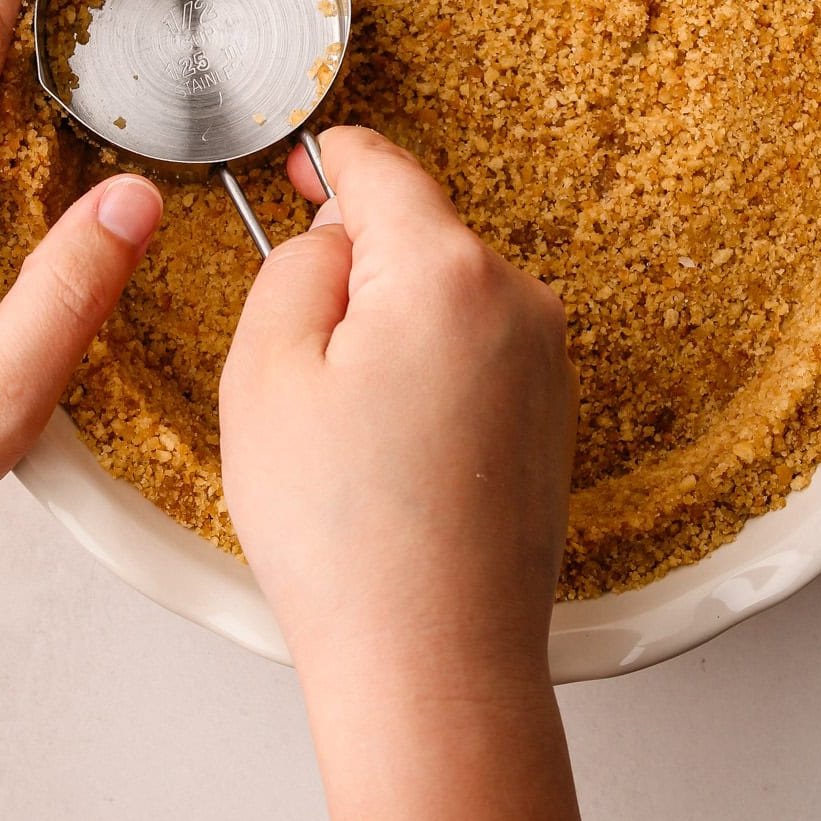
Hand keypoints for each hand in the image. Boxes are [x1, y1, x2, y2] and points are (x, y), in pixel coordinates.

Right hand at [220, 129, 626, 820]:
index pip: (384, 168)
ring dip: (392, 326)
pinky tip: (394, 455)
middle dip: (356, 267)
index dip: (331, 157)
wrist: (436, 664)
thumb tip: (335, 239)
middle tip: (298, 360)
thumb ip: (298, 265)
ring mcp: (547, 360)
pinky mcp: (553, 415)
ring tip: (348, 432)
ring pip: (445, 298)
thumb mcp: (267, 372)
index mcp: (447, 270)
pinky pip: (475, 354)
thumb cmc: (345, 532)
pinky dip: (428, 374)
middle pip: (418, 236)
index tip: (304, 159)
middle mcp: (519, 299)